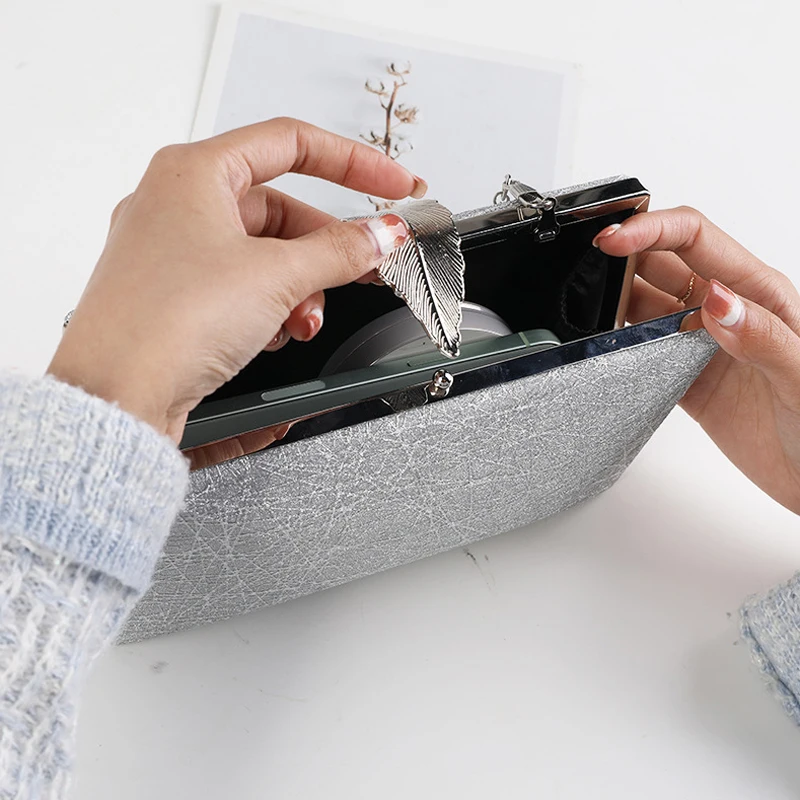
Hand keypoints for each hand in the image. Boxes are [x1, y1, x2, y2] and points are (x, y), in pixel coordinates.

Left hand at [47, 118, 422, 463]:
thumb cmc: (165, 323)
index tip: (396, 188)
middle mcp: (177, 206)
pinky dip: (268, 307)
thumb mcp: (276, 277)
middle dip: (325, 252)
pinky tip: (273, 335)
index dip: (355, 163)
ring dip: (298, 289)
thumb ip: (341, 251)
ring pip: (262, 255)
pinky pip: (240, 286)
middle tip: (365, 272)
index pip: (293, 143)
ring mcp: (172, 252)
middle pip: (281, 211)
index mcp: (193, 173)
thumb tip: (381, 235)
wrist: (116, 397)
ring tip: (303, 322)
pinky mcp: (175, 296)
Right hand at [594, 208, 799, 513]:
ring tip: (591, 309)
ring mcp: (702, 345)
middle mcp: (725, 312)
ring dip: (614, 300)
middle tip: (591, 271)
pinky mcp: (686, 380)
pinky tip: (611, 348)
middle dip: (623, 257)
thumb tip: (717, 299)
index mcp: (758, 293)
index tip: (614, 240)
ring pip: (645, 304)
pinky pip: (643, 352)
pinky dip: (620, 346)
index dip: (652, 229)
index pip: (696, 238)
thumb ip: (762, 334)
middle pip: (661, 262)